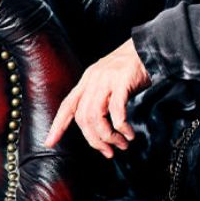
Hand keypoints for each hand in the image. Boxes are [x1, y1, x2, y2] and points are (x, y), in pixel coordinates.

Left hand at [45, 38, 151, 157]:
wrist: (149, 48)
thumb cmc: (131, 67)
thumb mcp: (108, 78)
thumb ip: (99, 95)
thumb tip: (98, 123)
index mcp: (87, 80)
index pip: (68, 105)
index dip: (58, 125)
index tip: (50, 142)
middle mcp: (93, 80)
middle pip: (84, 117)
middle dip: (94, 140)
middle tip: (108, 151)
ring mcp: (107, 80)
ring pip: (97, 117)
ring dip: (109, 137)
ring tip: (121, 144)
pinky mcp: (122, 82)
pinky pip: (116, 112)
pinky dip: (121, 128)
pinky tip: (129, 134)